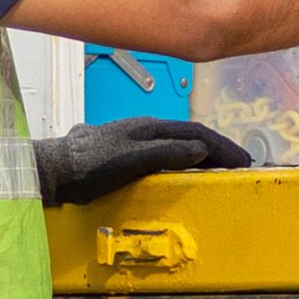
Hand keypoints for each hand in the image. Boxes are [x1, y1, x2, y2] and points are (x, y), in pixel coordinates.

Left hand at [36, 118, 249, 207]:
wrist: (55, 169)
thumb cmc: (90, 167)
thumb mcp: (131, 162)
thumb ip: (166, 153)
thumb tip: (202, 149)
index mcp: (151, 127)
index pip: (197, 133)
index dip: (223, 146)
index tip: (244, 161)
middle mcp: (146, 128)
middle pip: (191, 135)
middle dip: (218, 149)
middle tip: (239, 166)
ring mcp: (135, 138)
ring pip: (179, 143)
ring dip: (203, 155)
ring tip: (220, 170)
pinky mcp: (126, 151)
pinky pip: (166, 152)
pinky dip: (184, 161)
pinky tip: (185, 171)